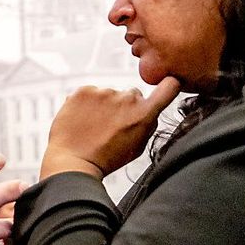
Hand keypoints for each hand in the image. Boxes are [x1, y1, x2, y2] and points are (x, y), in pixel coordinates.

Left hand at [40, 77, 180, 179]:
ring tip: (92, 126)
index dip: (169, 83)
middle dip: (125, 106)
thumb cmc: (106, 159)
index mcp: (145, 113)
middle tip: (110, 125)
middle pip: (131, 94)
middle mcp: (127, 98)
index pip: (170, 86)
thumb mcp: (138, 146)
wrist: (74, 162)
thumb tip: (151, 108)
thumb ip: (148, 123)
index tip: (166, 82)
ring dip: (103, 105)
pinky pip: (89, 93)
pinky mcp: (84, 91)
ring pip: (108, 94)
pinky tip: (81, 120)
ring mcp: (104, 92)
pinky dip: (85, 103)